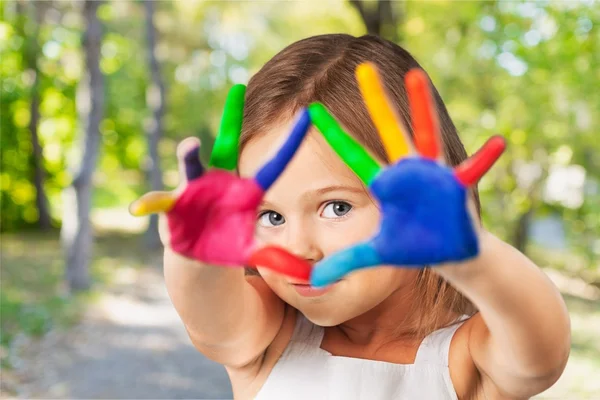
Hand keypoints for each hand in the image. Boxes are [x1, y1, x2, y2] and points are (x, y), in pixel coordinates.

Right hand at [130, 85, 311, 279]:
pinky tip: (141, 207)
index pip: (272, 165)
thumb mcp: (254, 253)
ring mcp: (193, 192)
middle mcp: (219, 182)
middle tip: (238, 89)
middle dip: (231, 121)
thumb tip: (305, 275)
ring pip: (191, 169)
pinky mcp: (172, 208)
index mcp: (244, 191)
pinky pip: (160, 205)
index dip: (289, 143)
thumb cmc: (228, 245)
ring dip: (190, 157)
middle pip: (226, 149)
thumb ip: (276, 259)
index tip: (308, 114)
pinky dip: (152, 205)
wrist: (199, 256)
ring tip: (191, 145)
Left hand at [308, 64, 505, 285]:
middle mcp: (407, 171)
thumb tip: (313, 279)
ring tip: (416, 78)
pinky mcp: (455, 186)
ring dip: (422, 108)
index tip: (312, 110)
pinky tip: (496, 143)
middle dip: (376, 102)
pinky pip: (471, 170)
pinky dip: (484, 159)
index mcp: (385, 184)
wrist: (449, 253)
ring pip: (425, 135)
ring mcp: (431, 174)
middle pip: (388, 131)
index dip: (334, 135)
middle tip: (362, 68)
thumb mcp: (376, 254)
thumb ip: (346, 262)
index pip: (352, 155)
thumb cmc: (413, 247)